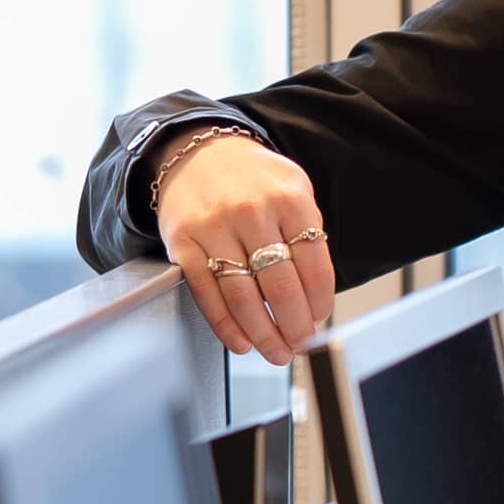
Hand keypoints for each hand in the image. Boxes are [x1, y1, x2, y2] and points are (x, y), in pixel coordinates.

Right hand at [157, 134, 337, 364]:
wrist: (197, 152)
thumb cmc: (253, 179)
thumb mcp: (293, 189)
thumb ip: (306, 232)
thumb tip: (315, 293)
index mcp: (290, 199)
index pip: (314, 265)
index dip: (319, 302)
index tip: (320, 319)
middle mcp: (252, 213)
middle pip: (280, 286)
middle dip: (294, 326)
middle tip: (300, 344)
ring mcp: (214, 229)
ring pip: (244, 296)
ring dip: (263, 333)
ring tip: (276, 351)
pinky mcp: (183, 243)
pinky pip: (207, 294)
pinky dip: (226, 325)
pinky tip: (241, 341)